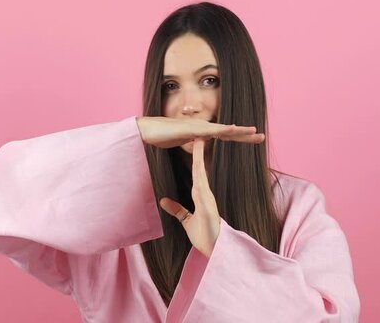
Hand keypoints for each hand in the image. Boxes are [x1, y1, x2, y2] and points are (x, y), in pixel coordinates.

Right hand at [136, 116, 264, 148]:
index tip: (253, 139)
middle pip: (229, 132)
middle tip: (262, 136)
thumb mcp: (182, 143)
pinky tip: (234, 129)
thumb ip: (192, 144)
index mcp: (202, 132)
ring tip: (254, 131)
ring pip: (223, 129)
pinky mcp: (192, 129)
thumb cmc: (161, 135)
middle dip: (246, 134)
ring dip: (239, 130)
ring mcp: (199, 126)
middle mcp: (203, 127)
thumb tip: (199, 147)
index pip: (224, 136)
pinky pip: (211, 130)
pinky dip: (223, 129)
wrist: (147, 130)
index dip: (239, 137)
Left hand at [159, 138, 219, 257]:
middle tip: (197, 130)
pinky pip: (203, 184)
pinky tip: (199, 162)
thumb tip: (163, 201)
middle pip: (200, 166)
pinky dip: (201, 172)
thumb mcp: (186, 221)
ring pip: (202, 171)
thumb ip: (177, 210)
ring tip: (199, 138)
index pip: (196, 170)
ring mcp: (207, 197)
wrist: (216, 249)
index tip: (192, 140)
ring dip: (200, 155)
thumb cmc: (204, 237)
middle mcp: (204, 192)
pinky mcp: (208, 203)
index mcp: (200, 194)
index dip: (195, 155)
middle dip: (199, 149)